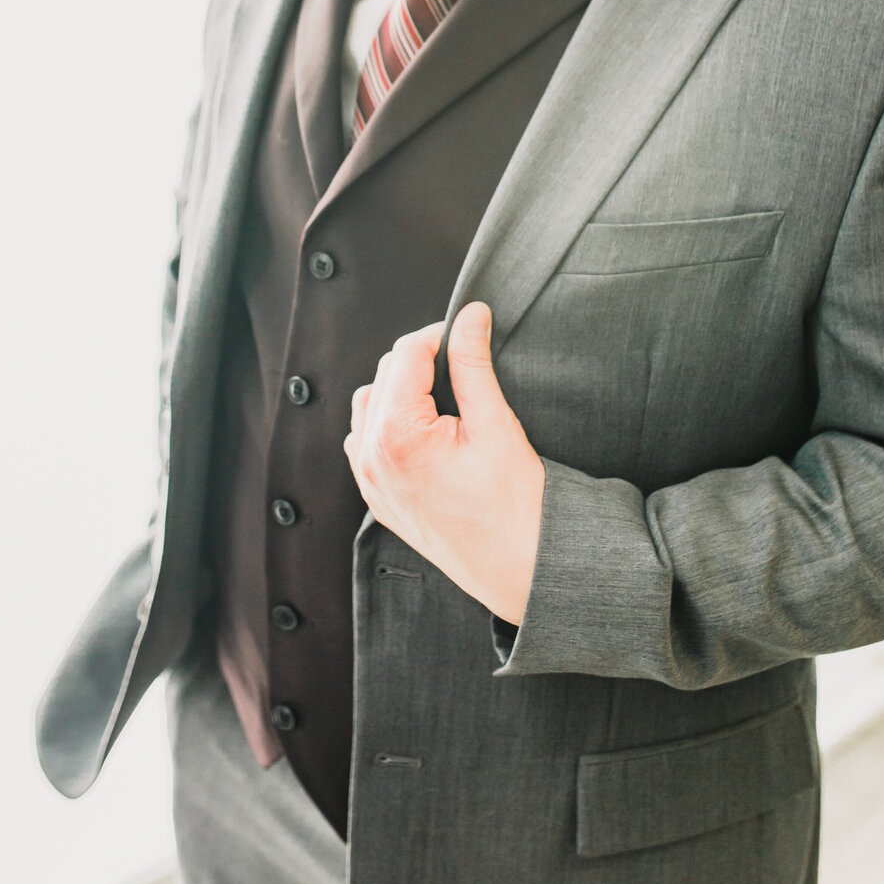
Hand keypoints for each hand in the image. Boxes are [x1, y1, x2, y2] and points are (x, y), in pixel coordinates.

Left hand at [344, 301, 545, 624]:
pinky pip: (366, 440)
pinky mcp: (376, 497)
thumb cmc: (513, 504)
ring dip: (401, 388)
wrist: (518, 568)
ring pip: (370, 403)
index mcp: (396, 435)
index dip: (439, 333)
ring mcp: (369, 481)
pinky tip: (425, 426)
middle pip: (386, 373)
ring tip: (445, 395)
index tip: (466, 331)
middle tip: (462, 361)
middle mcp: (370, 457)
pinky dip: (388, 421)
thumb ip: (472, 362)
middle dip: (422, 359)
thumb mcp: (495, 422)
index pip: (407, 353)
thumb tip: (470, 314)